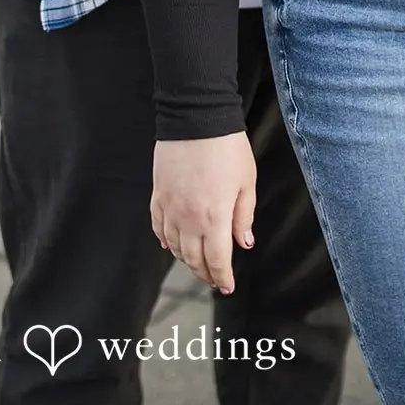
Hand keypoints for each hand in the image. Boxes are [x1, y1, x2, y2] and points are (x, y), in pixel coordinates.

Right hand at [151, 134, 256, 293]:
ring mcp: (170, 207)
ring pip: (174, 246)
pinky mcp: (158, 194)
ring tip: (197, 264)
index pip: (217, 260)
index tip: (227, 286)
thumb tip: (244, 243)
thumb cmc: (227, 147)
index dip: (222, 277)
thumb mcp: (247, 181)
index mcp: (214, 217)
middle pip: (193, 259)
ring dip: (186, 259)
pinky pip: (158, 226)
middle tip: (214, 279)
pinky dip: (164, 240)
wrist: (196, 118)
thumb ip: (244, 216)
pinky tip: (169, 244)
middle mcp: (189, 218)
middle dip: (205, 273)